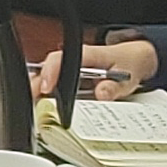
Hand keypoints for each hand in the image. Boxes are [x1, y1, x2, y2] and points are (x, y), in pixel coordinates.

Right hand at [36, 37, 157, 100]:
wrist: (134, 59)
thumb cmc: (127, 64)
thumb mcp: (127, 78)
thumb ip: (114, 87)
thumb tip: (100, 93)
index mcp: (85, 55)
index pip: (59, 59)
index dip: (48, 73)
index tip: (44, 88)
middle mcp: (73, 60)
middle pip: (45, 70)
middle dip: (35, 86)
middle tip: (32, 105)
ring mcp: (69, 69)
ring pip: (46, 79)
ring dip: (39, 94)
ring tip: (37, 111)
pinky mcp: (69, 79)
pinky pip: (53, 86)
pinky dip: (47, 98)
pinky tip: (47, 110)